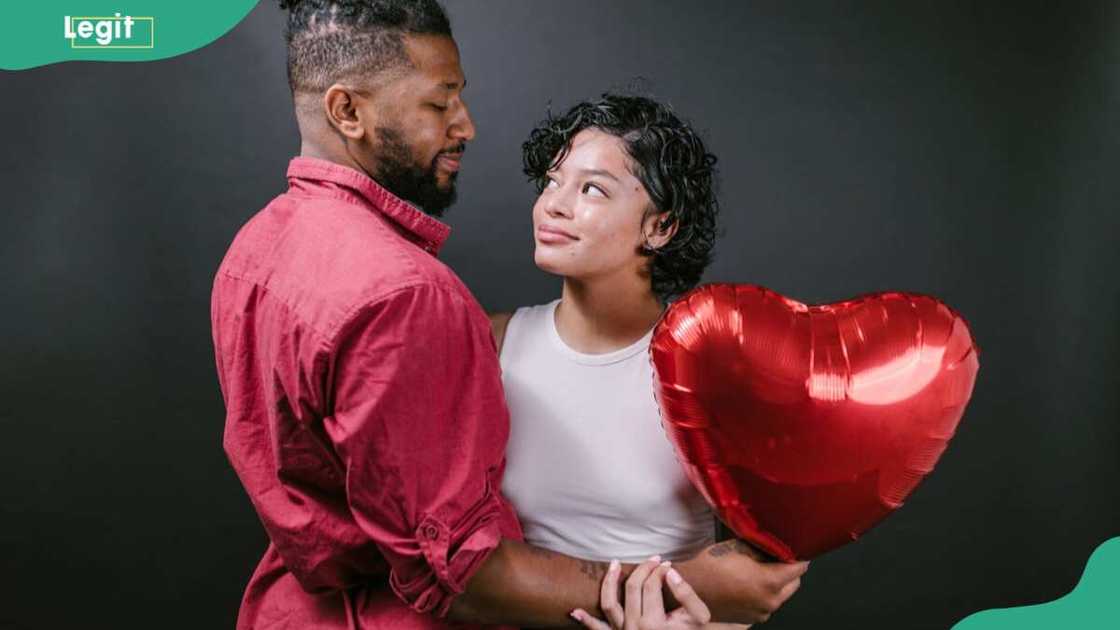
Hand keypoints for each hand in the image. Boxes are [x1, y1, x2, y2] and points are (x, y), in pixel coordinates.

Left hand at [570, 555, 711, 629]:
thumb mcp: (698, 614)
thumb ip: (686, 593)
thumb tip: (670, 571)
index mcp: (654, 623)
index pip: (651, 586)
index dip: (659, 570)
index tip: (667, 563)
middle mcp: (635, 628)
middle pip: (632, 588)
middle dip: (643, 569)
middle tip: (653, 559)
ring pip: (609, 604)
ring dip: (609, 582)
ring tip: (614, 564)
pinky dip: (586, 621)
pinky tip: (574, 611)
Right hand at [677, 539, 807, 623]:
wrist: (690, 588)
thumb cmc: (710, 567)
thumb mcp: (740, 547)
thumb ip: (764, 547)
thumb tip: (777, 545)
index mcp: (769, 582)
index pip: (800, 567)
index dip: (797, 554)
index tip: (794, 548)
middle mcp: (769, 601)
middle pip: (795, 582)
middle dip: (789, 569)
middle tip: (775, 557)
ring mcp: (761, 612)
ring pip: (782, 594)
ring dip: (777, 583)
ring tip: (759, 570)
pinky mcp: (753, 618)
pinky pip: (768, 603)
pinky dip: (765, 593)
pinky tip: (749, 582)